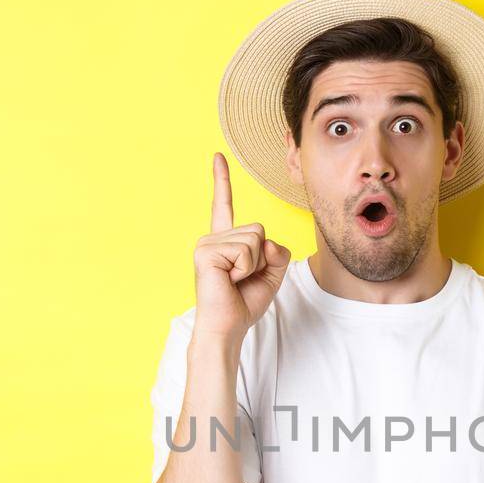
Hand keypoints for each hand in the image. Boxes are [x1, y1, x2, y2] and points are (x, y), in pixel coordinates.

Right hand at [193, 153, 290, 341]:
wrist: (228, 327)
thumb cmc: (244, 302)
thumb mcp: (271, 274)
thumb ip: (277, 251)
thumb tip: (266, 241)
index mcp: (225, 240)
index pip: (225, 205)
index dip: (222, 180)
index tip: (217, 156)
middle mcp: (213, 237)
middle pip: (259, 229)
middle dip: (262, 258)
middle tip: (242, 278)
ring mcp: (207, 243)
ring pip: (255, 239)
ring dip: (254, 265)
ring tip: (234, 280)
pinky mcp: (206, 252)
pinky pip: (245, 251)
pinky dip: (246, 269)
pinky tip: (229, 280)